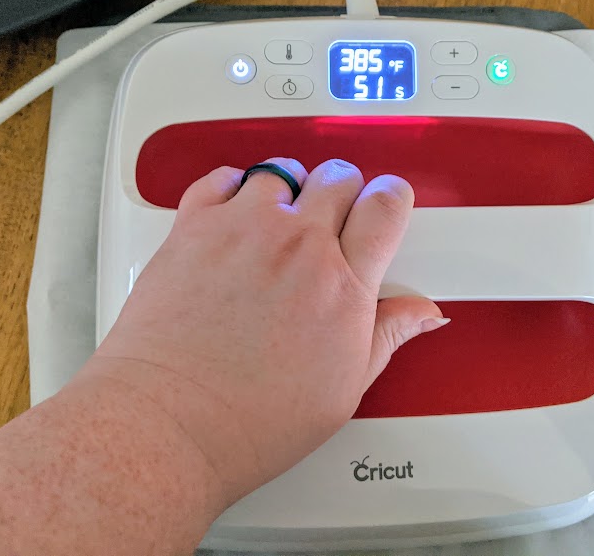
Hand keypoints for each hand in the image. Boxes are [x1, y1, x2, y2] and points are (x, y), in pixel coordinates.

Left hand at [78, 158, 444, 509]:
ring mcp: (244, 230)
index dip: (390, 198)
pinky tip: (234, 212)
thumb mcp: (343, 389)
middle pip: (338, 178)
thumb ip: (386, 336)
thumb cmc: (251, 419)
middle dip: (342, 192)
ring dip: (287, 190)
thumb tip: (422, 314)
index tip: (383, 205)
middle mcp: (297, 246)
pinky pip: (222, 178)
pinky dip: (233, 186)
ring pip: (281, 172)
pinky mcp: (194, 227)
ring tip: (277, 220)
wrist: (171, 421)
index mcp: (343, 285)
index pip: (385, 206)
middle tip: (331, 219)